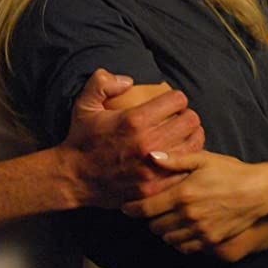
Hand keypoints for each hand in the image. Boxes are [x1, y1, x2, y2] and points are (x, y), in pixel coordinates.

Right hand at [64, 69, 203, 207]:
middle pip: (190, 121)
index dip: (176, 99)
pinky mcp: (154, 186)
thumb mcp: (85, 104)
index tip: (170, 104)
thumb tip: (128, 80)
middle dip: (186, 116)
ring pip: (194, 145)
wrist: (74, 178)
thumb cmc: (81, 139)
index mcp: (134, 120)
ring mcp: (153, 167)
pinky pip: (185, 169)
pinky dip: (186, 161)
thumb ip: (103, 82)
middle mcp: (147, 142)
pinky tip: (177, 158)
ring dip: (190, 138)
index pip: (178, 100)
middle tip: (179, 120)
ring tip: (181, 137)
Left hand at [121, 150, 267, 250]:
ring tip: (165, 219)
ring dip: (163, 230)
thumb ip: (175, 160)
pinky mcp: (210, 241)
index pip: (146, 209)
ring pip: (168, 238)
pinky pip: (184, 247)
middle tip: (150, 210)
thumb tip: (151, 156)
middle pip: (154, 226)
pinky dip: (178, 241)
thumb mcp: (203, 159)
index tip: (126, 207)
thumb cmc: (231, 171)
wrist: (259, 192)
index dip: (132, 209)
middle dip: (149, 219)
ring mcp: (200, 230)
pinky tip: (181, 229)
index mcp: (182, 194)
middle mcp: (188, 215)